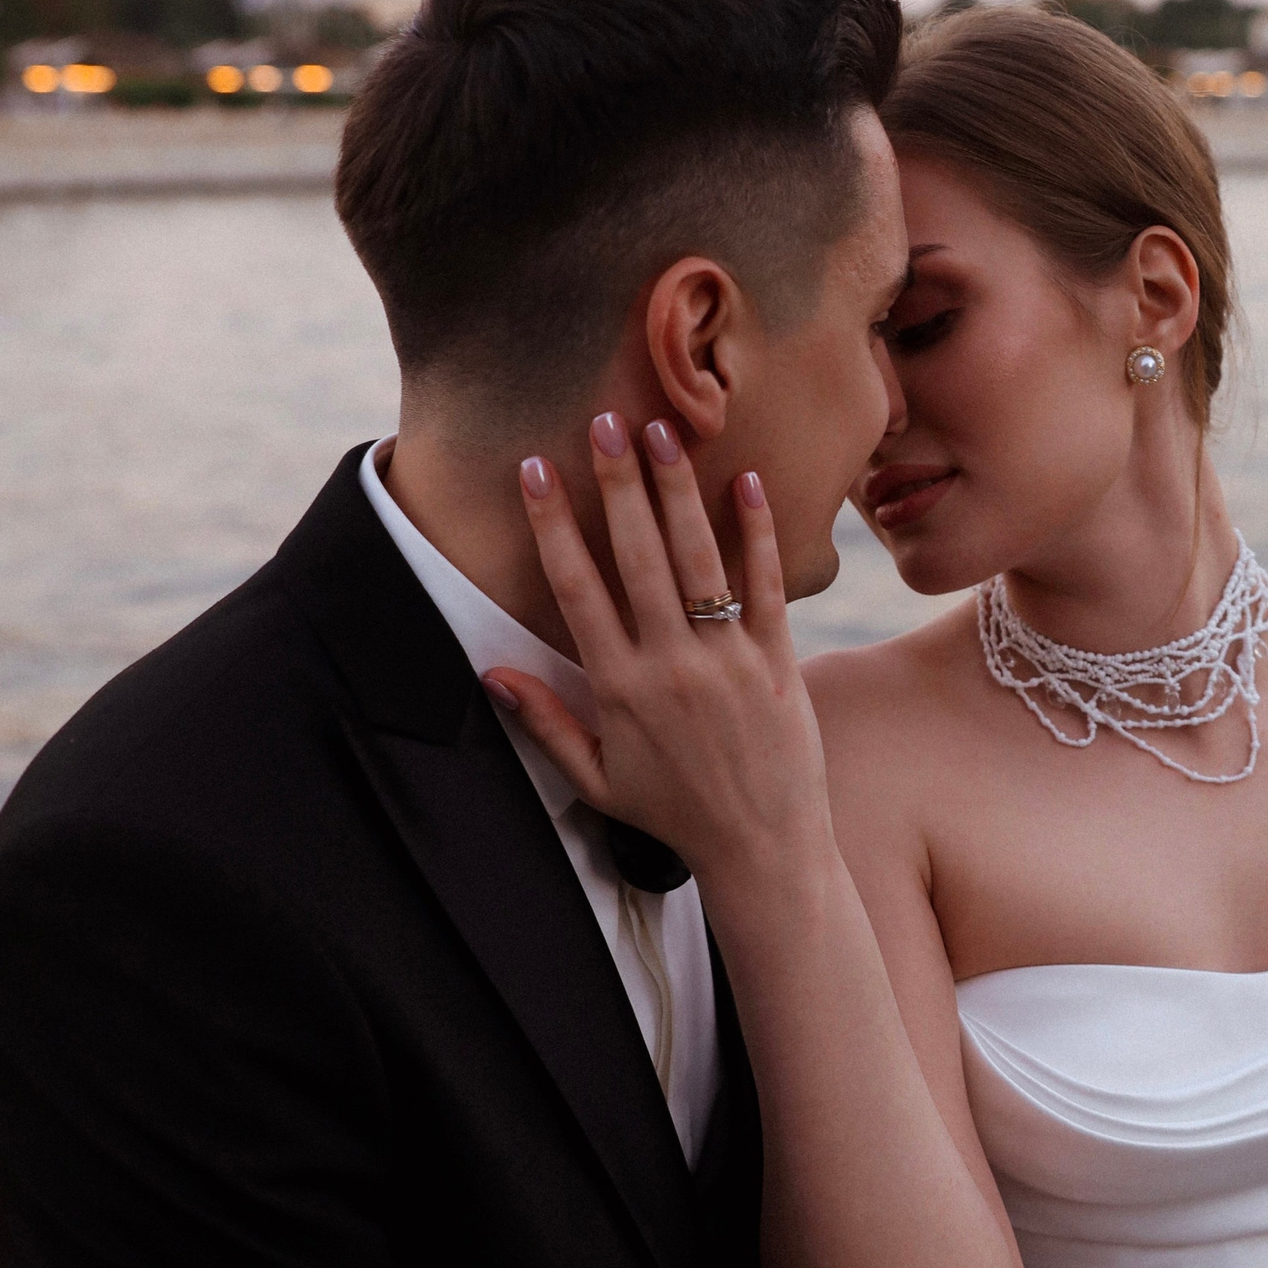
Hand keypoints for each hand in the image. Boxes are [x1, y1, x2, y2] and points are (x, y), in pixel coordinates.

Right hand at [491, 417, 829, 905]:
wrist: (761, 848)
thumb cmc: (674, 814)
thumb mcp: (597, 780)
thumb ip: (545, 723)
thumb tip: (489, 672)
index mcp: (618, 688)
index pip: (576, 588)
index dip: (552, 524)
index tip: (533, 469)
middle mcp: (669, 666)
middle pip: (636, 556)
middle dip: (615, 484)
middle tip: (601, 420)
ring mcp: (726, 661)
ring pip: (697, 560)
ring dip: (676, 492)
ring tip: (661, 433)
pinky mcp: (777, 662)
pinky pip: (766, 587)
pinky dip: (758, 534)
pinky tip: (747, 482)